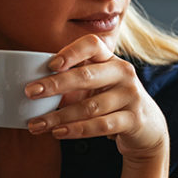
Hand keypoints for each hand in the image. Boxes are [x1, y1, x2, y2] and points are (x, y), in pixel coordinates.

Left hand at [25, 35, 167, 166]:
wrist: (147, 125)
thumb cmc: (112, 100)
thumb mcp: (97, 85)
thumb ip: (72, 82)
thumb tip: (33, 87)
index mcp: (111, 60)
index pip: (92, 45)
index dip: (71, 52)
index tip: (49, 65)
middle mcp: (123, 73)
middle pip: (87, 76)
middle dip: (55, 84)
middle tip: (30, 92)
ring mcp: (131, 96)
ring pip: (90, 106)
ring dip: (59, 116)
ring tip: (36, 124)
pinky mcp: (133, 119)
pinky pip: (101, 125)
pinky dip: (77, 130)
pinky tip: (58, 132)